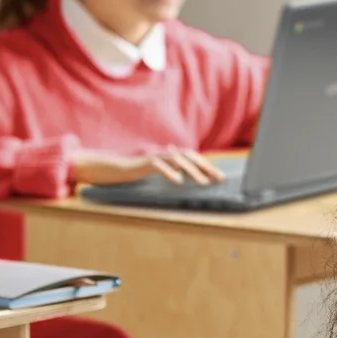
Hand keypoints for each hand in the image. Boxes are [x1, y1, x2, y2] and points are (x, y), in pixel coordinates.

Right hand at [72, 148, 223, 186]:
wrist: (115, 168)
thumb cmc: (139, 172)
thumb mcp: (161, 172)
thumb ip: (175, 171)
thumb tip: (193, 179)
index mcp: (171, 156)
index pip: (194, 159)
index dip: (208, 166)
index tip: (221, 177)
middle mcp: (166, 154)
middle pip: (191, 157)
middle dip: (206, 167)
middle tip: (218, 179)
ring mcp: (156, 158)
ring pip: (178, 161)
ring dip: (192, 171)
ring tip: (203, 183)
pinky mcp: (145, 164)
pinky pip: (159, 166)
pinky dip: (170, 172)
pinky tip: (178, 181)